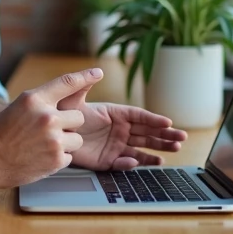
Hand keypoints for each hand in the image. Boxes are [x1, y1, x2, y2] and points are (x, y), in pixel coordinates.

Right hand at [0, 69, 99, 186]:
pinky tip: (41, 157)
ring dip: (65, 143)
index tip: (98, 72)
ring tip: (43, 146)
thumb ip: (43, 99)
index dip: (85, 76)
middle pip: (78, 117)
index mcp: (35, 99)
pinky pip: (70, 156)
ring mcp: (53, 139)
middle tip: (48, 131)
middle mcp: (47, 117)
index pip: (67, 83)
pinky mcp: (56, 160)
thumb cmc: (4, 131)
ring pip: (77, 138)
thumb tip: (71, 92)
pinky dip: (58, 158)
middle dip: (68, 125)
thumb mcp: (20, 105)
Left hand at [60, 96, 187, 170]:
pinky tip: (151, 162)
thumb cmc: (62, 114)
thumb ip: (84, 84)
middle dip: (164, 135)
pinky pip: (125, 162)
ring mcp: (114, 145)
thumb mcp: (72, 98)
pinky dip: (137, 162)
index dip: (154, 119)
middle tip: (181, 138)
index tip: (168, 122)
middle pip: (146, 132)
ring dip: (159, 149)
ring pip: (141, 147)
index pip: (139, 116)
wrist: (51, 135)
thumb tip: (98, 71)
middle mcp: (118, 129)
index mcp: (115, 113)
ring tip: (175, 150)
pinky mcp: (107, 160)